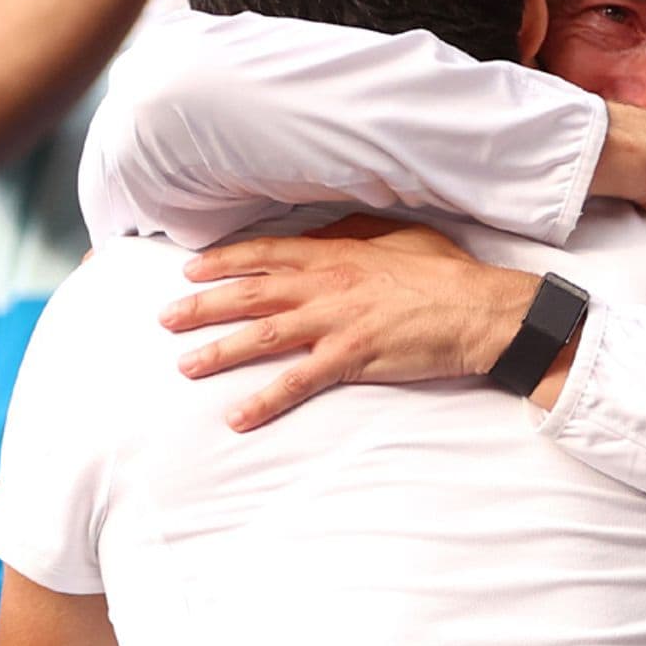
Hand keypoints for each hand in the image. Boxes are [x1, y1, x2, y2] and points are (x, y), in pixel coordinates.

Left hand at [157, 215, 545, 429]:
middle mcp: (327, 285)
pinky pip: (297, 383)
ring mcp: (336, 323)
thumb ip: (357, 232)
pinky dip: (264, 400)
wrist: (479, 310)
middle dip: (203, 305)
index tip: (192, 270)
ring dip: (220, 351)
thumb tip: (327, 230)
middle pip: (251, 295)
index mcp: (337, 253)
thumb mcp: (401, 236)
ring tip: (186, 364)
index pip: (268, 255)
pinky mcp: (351, 358)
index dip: (226, 262)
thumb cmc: (445, 273)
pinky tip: (238, 416)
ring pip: (263, 336)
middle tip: (166, 318)